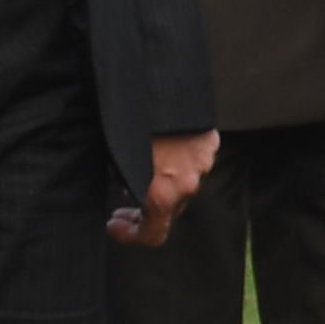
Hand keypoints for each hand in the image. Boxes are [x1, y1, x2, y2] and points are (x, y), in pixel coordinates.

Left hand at [110, 130, 219, 245]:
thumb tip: (127, 187)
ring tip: (143, 160)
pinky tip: (162, 143)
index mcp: (163, 194)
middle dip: (146, 206)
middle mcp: (188, 184)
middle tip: (122, 196)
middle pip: (169, 209)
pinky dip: (177, 159)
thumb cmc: (127, 124)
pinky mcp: (209, 142)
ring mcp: (203, 163)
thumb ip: (126, 183)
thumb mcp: (116, 160)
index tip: (115, 223)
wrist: (155, 87)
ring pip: (181, 184)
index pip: (153, 235)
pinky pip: (192, 160)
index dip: (131, 235)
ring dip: (163, 180)